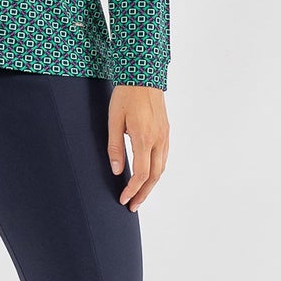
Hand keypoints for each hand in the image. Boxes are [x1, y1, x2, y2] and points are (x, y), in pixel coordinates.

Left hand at [108, 84, 167, 210]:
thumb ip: (115, 147)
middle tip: (133, 206)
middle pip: (155, 176)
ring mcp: (165, 135)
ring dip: (151, 184)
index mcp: (144, 138)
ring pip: (162, 167)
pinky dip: (157, 171)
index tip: (123, 200)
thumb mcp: (114, 120)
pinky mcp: (166, 131)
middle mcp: (158, 139)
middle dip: (143, 193)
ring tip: (139, 195)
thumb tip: (117, 170)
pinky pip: (164, 157)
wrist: (143, 75)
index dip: (132, 190)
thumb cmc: (125, 95)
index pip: (141, 173)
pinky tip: (148, 175)